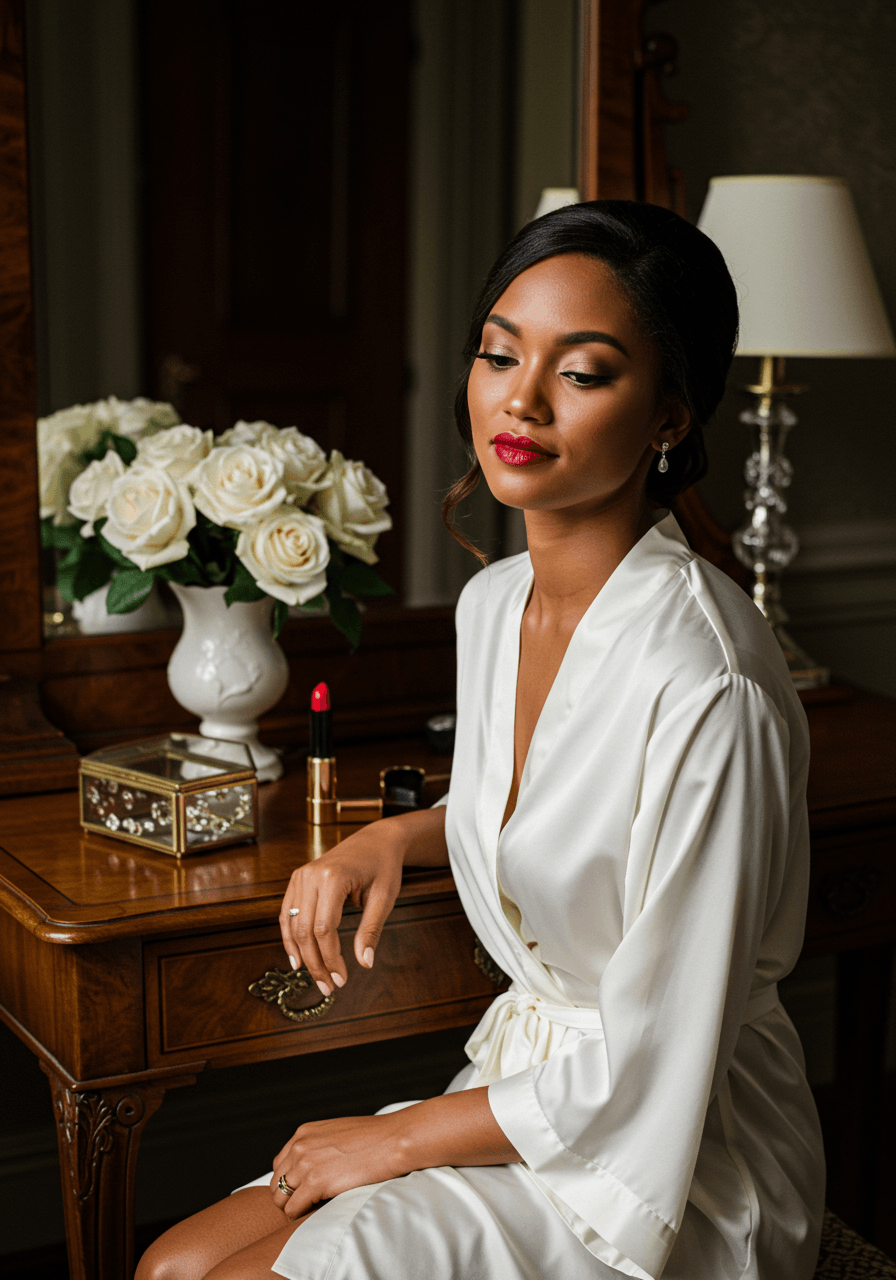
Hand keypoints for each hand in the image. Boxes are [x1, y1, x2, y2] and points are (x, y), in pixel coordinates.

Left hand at [268, 1091, 519, 1219]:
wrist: (393, 1140)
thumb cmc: (374, 1138)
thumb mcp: (338, 1134)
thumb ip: (319, 1147)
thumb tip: (313, 1166)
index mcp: (304, 1132)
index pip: (280, 1163)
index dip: (290, 1180)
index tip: (303, 1190)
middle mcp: (300, 1146)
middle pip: (277, 1181)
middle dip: (288, 1194)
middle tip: (305, 1204)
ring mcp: (305, 1164)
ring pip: (280, 1197)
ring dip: (292, 1206)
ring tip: (310, 1209)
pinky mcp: (314, 1182)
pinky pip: (292, 1208)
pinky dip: (298, 1214)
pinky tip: (314, 1211)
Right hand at [279, 821, 404, 996]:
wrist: (376, 840)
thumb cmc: (383, 866)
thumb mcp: (384, 898)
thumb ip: (371, 930)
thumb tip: (364, 964)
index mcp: (333, 877)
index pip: (324, 929)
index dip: (331, 958)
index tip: (342, 979)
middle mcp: (311, 875)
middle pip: (304, 930)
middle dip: (315, 963)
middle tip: (329, 987)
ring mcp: (301, 875)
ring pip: (292, 924)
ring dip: (302, 955)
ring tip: (316, 978)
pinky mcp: (298, 879)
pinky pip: (287, 913)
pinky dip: (290, 937)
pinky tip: (297, 958)